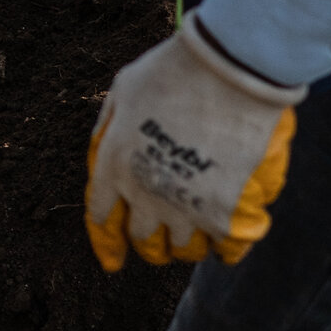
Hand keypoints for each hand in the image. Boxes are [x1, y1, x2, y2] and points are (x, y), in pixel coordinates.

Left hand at [84, 15, 305, 271]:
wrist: (229, 69)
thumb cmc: (174, 70)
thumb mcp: (123, 89)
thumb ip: (111, 126)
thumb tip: (108, 151)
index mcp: (114, 166)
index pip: (101, 217)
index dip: (107, 242)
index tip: (113, 261)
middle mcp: (145, 195)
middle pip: (142, 238)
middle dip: (149, 241)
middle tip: (160, 237)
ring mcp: (187, 209)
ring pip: (183, 248)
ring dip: (186, 244)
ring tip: (196, 231)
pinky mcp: (228, 216)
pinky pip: (227, 251)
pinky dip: (228, 248)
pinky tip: (229, 239)